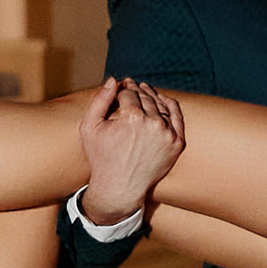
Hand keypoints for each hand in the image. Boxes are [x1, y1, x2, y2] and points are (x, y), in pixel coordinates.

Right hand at [78, 74, 183, 224]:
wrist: (120, 187)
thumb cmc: (101, 158)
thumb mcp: (90, 128)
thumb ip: (99, 100)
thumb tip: (113, 80)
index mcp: (132, 118)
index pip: (129, 93)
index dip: (123, 88)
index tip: (120, 88)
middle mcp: (153, 124)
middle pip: (145, 97)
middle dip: (136, 89)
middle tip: (131, 87)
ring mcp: (167, 134)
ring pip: (160, 105)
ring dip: (152, 95)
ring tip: (144, 91)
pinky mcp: (177, 143)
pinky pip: (176, 117)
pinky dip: (169, 106)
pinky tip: (162, 100)